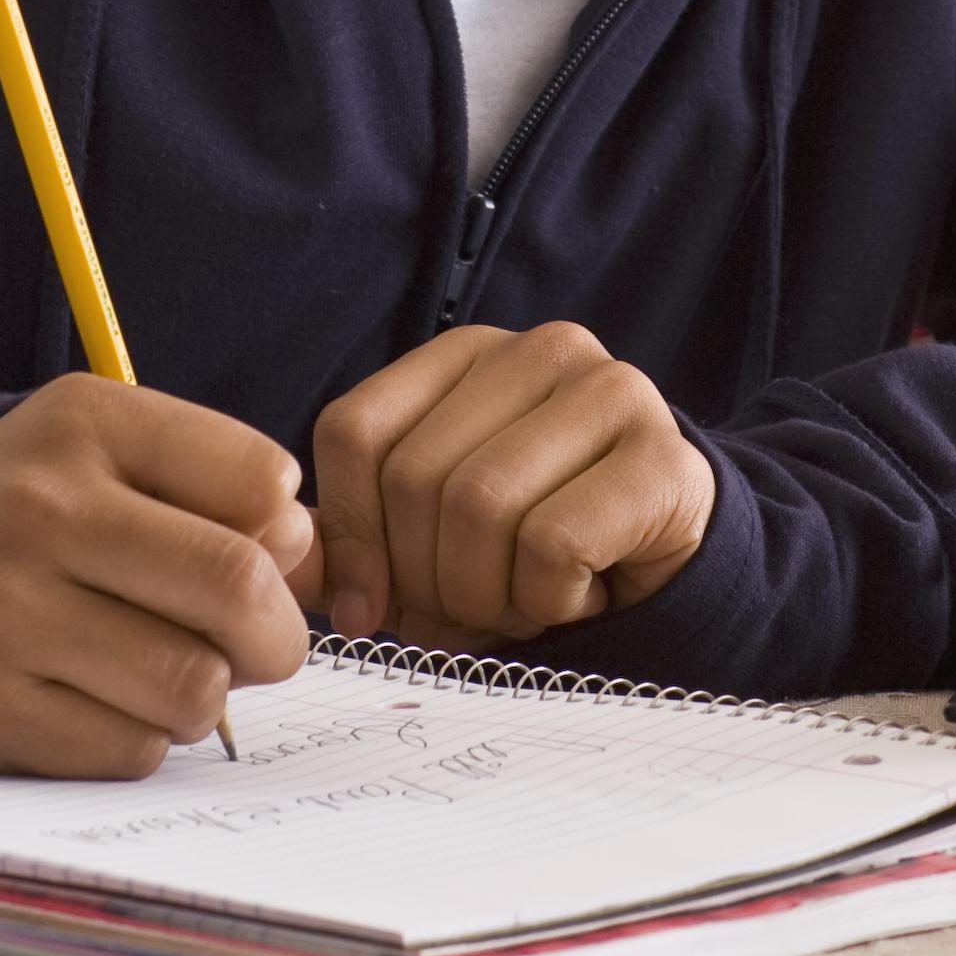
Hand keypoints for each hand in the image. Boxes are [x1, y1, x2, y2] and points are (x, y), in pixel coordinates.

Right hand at [0, 377, 316, 776]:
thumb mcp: (119, 451)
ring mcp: (3, 615)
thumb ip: (226, 489)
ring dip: (207, 692)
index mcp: (85, 425)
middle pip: (238, 587)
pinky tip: (104, 699)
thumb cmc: (45, 509)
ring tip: (168, 666)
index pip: (260, 482)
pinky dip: (143, 737)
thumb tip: (306, 560)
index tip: (261, 550)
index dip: (287, 534)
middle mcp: (37, 512)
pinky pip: (133, 751)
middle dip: (276, 633)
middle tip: (255, 640)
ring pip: (194, 686)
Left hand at [312, 321, 715, 650]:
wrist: (674, 563)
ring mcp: (612, 391)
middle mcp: (541, 349)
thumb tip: (281, 566)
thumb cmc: (540, 546)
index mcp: (468, 354)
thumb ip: (359, 539)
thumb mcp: (436, 533)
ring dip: (491, 596)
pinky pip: (553, 547)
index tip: (369, 606)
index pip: (354, 431)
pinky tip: (583, 593)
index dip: (349, 537)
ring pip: (481, 509)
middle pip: (415, 480)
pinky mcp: (663, 457)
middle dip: (429, 580)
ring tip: (529, 598)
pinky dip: (550, 601)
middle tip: (476, 606)